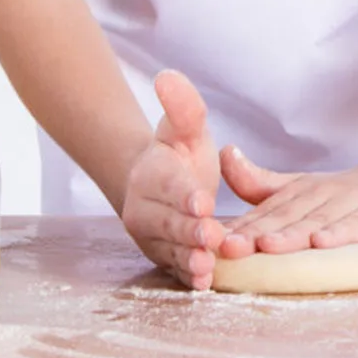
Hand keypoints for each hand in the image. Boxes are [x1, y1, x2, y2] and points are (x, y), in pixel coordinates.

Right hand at [120, 70, 224, 289]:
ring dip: (189, 259)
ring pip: (171, 250)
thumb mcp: (185, 127)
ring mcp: (153, 237)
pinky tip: (205, 283)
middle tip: (211, 237)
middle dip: (189, 230)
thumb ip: (183, 106)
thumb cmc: (179, 152)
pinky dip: (189, 277)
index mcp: (151, 174)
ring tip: (207, 266)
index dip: (184, 194)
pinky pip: (175, 269)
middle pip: (168, 222)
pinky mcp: (164, 257)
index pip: (168, 185)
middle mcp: (145, 209)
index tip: (203, 201)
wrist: (160, 184)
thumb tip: (168, 75)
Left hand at [215, 145, 357, 257]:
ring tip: (268, 246)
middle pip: (289, 215)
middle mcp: (325, 194)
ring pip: (320, 220)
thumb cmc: (352, 193)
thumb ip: (262, 182)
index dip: (241, 225)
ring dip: (293, 234)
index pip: (267, 210)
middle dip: (258, 232)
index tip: (211, 240)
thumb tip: (224, 155)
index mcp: (302, 190)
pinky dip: (343, 234)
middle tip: (228, 247)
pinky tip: (324, 242)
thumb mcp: (304, 186)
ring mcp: (355, 204)